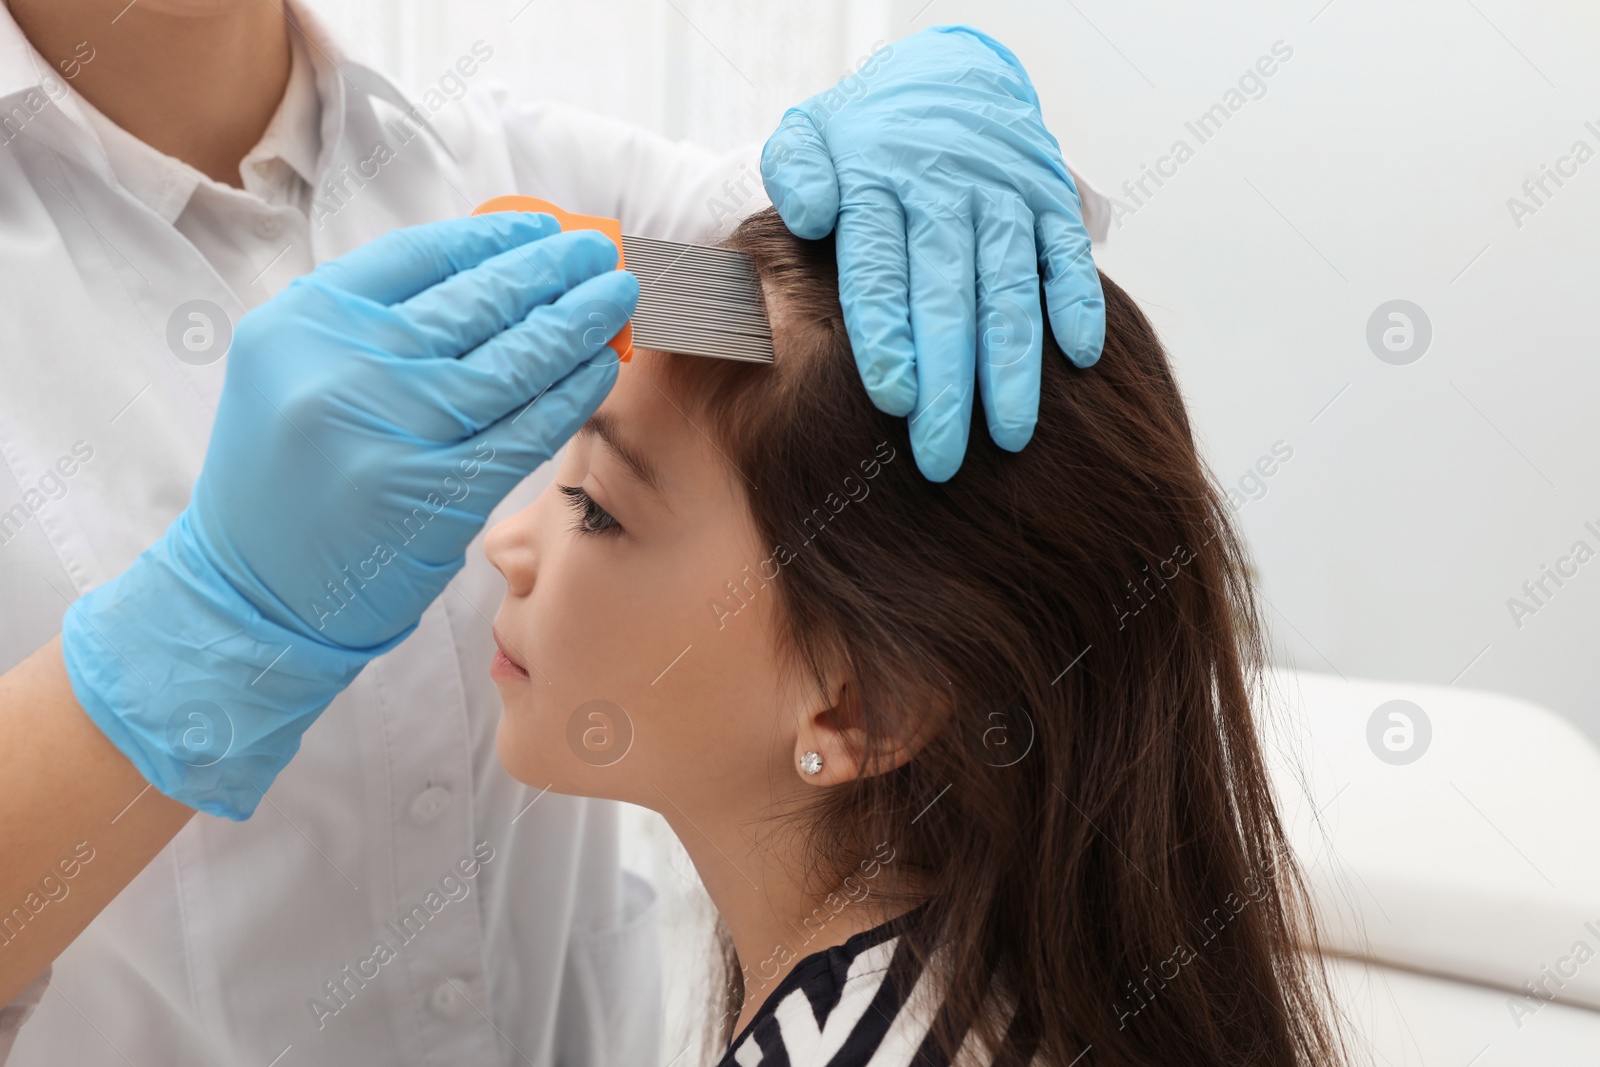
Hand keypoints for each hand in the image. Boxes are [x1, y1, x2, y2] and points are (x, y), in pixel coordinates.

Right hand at [61, 214, 636, 818]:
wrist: (254, 594)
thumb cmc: (288, 480)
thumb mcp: (299, 374)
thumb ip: (375, 325)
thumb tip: (495, 274)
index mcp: (304, 321)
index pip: (422, 255)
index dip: (497, 237)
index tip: (545, 230)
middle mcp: (344, 365)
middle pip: (478, 301)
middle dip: (553, 271)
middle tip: (601, 254)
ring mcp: (393, 430)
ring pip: (514, 360)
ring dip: (579, 322)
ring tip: (620, 298)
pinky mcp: (438, 492)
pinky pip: (526, 429)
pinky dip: (572, 394)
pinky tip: (602, 367)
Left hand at [761, 26, 1103, 481]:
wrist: (949, 74)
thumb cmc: (866, 135)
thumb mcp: (809, 133)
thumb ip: (795, 173)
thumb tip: (807, 213)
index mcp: (878, 184)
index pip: (881, 269)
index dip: (889, 334)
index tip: (895, 399)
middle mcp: (945, 191)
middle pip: (947, 296)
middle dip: (948, 381)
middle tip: (941, 454)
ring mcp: (1004, 196)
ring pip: (1011, 288)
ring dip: (1014, 364)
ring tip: (1011, 434)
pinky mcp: (1051, 199)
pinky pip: (1070, 255)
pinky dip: (1079, 302)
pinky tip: (1080, 359)